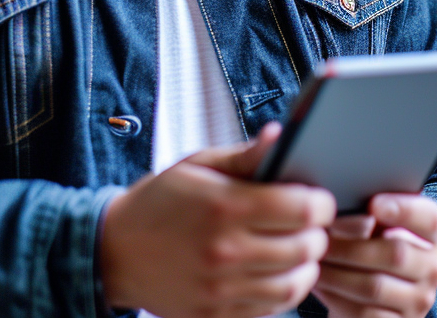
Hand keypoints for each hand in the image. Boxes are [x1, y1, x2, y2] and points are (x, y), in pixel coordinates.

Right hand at [99, 124, 336, 317]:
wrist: (115, 251)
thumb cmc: (162, 200)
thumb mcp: (200, 164)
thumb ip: (245, 155)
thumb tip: (281, 136)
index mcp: (225, 205)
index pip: (301, 209)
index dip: (321, 203)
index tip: (319, 198)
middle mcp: (225, 250)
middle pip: (305, 248)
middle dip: (318, 233)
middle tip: (312, 224)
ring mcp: (220, 289)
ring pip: (293, 284)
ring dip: (307, 266)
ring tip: (300, 249)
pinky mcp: (215, 316)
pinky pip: (269, 309)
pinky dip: (283, 291)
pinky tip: (277, 272)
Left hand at [313, 194, 436, 317]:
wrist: (371, 296)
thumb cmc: (371, 246)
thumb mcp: (379, 227)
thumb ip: (370, 215)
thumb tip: (343, 211)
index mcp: (431, 235)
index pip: (429, 219)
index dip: (404, 209)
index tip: (373, 204)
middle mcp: (432, 268)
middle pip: (396, 253)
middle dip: (352, 244)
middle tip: (321, 236)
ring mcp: (419, 301)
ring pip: (375, 286)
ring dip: (337, 271)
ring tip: (315, 258)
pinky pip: (364, 313)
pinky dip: (336, 295)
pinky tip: (318, 281)